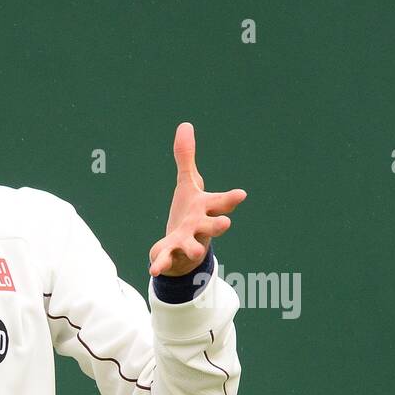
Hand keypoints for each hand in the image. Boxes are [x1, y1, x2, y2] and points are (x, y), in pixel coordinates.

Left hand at [147, 122, 247, 276]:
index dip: (230, 199)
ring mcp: (187, 242)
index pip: (221, 202)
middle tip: (226, 224)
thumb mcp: (188, 184)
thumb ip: (186, 158)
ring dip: (193, 247)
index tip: (241, 194)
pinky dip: (160, 265)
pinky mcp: (171, 254)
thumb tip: (185, 124)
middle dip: (218, 225)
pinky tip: (153, 270)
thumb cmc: (190, 213)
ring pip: (192, 246)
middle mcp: (200, 227)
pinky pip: (165, 261)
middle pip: (212, 226)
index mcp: (206, 209)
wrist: (183, 248)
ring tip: (193, 249)